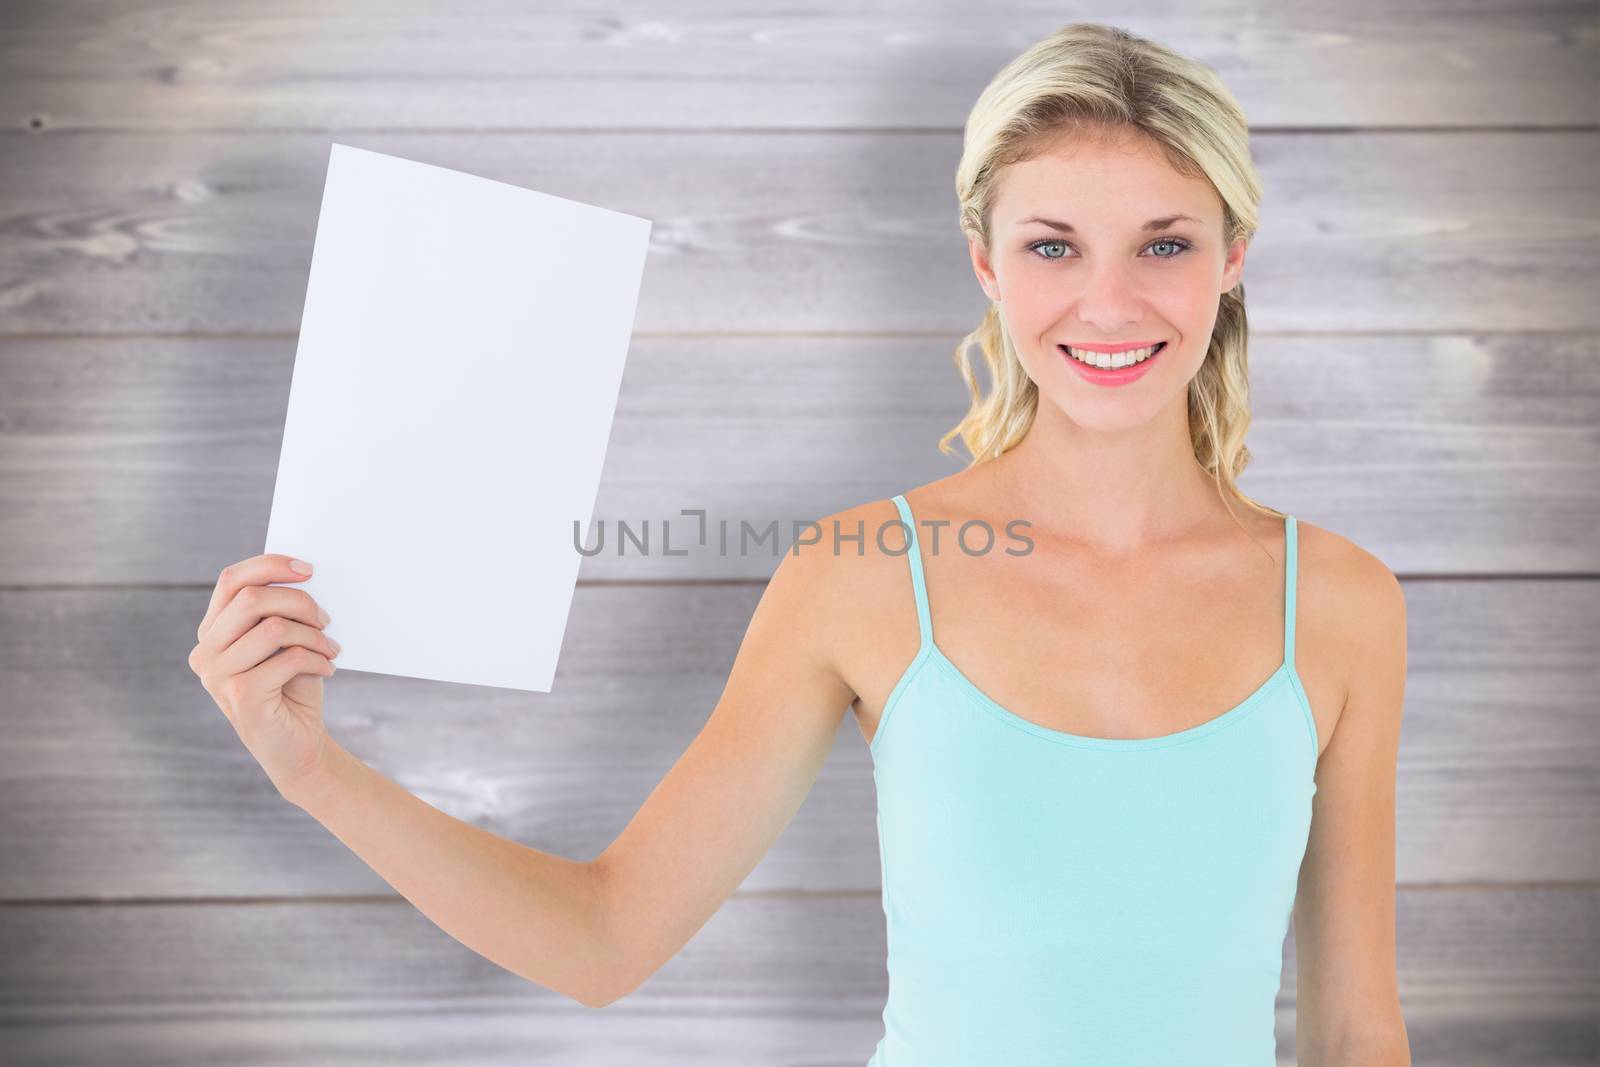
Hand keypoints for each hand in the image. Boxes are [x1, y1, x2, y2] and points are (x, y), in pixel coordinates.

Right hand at [188, 554, 341, 800]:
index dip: (270, 565)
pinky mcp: (241, 697)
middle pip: (252, 598)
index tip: (308, 569)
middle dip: (299, 601)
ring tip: (329, 649)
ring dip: (313, 635)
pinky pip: (289, 658)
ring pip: (274, 627)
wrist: (297, 746)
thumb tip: (303, 573)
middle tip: (326, 619)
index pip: (231, 580)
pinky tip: (327, 669)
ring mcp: (217, 676)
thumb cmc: (292, 688)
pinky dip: (317, 659)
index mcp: (212, 632)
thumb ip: (278, 612)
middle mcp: (205, 652)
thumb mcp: (283, 643)